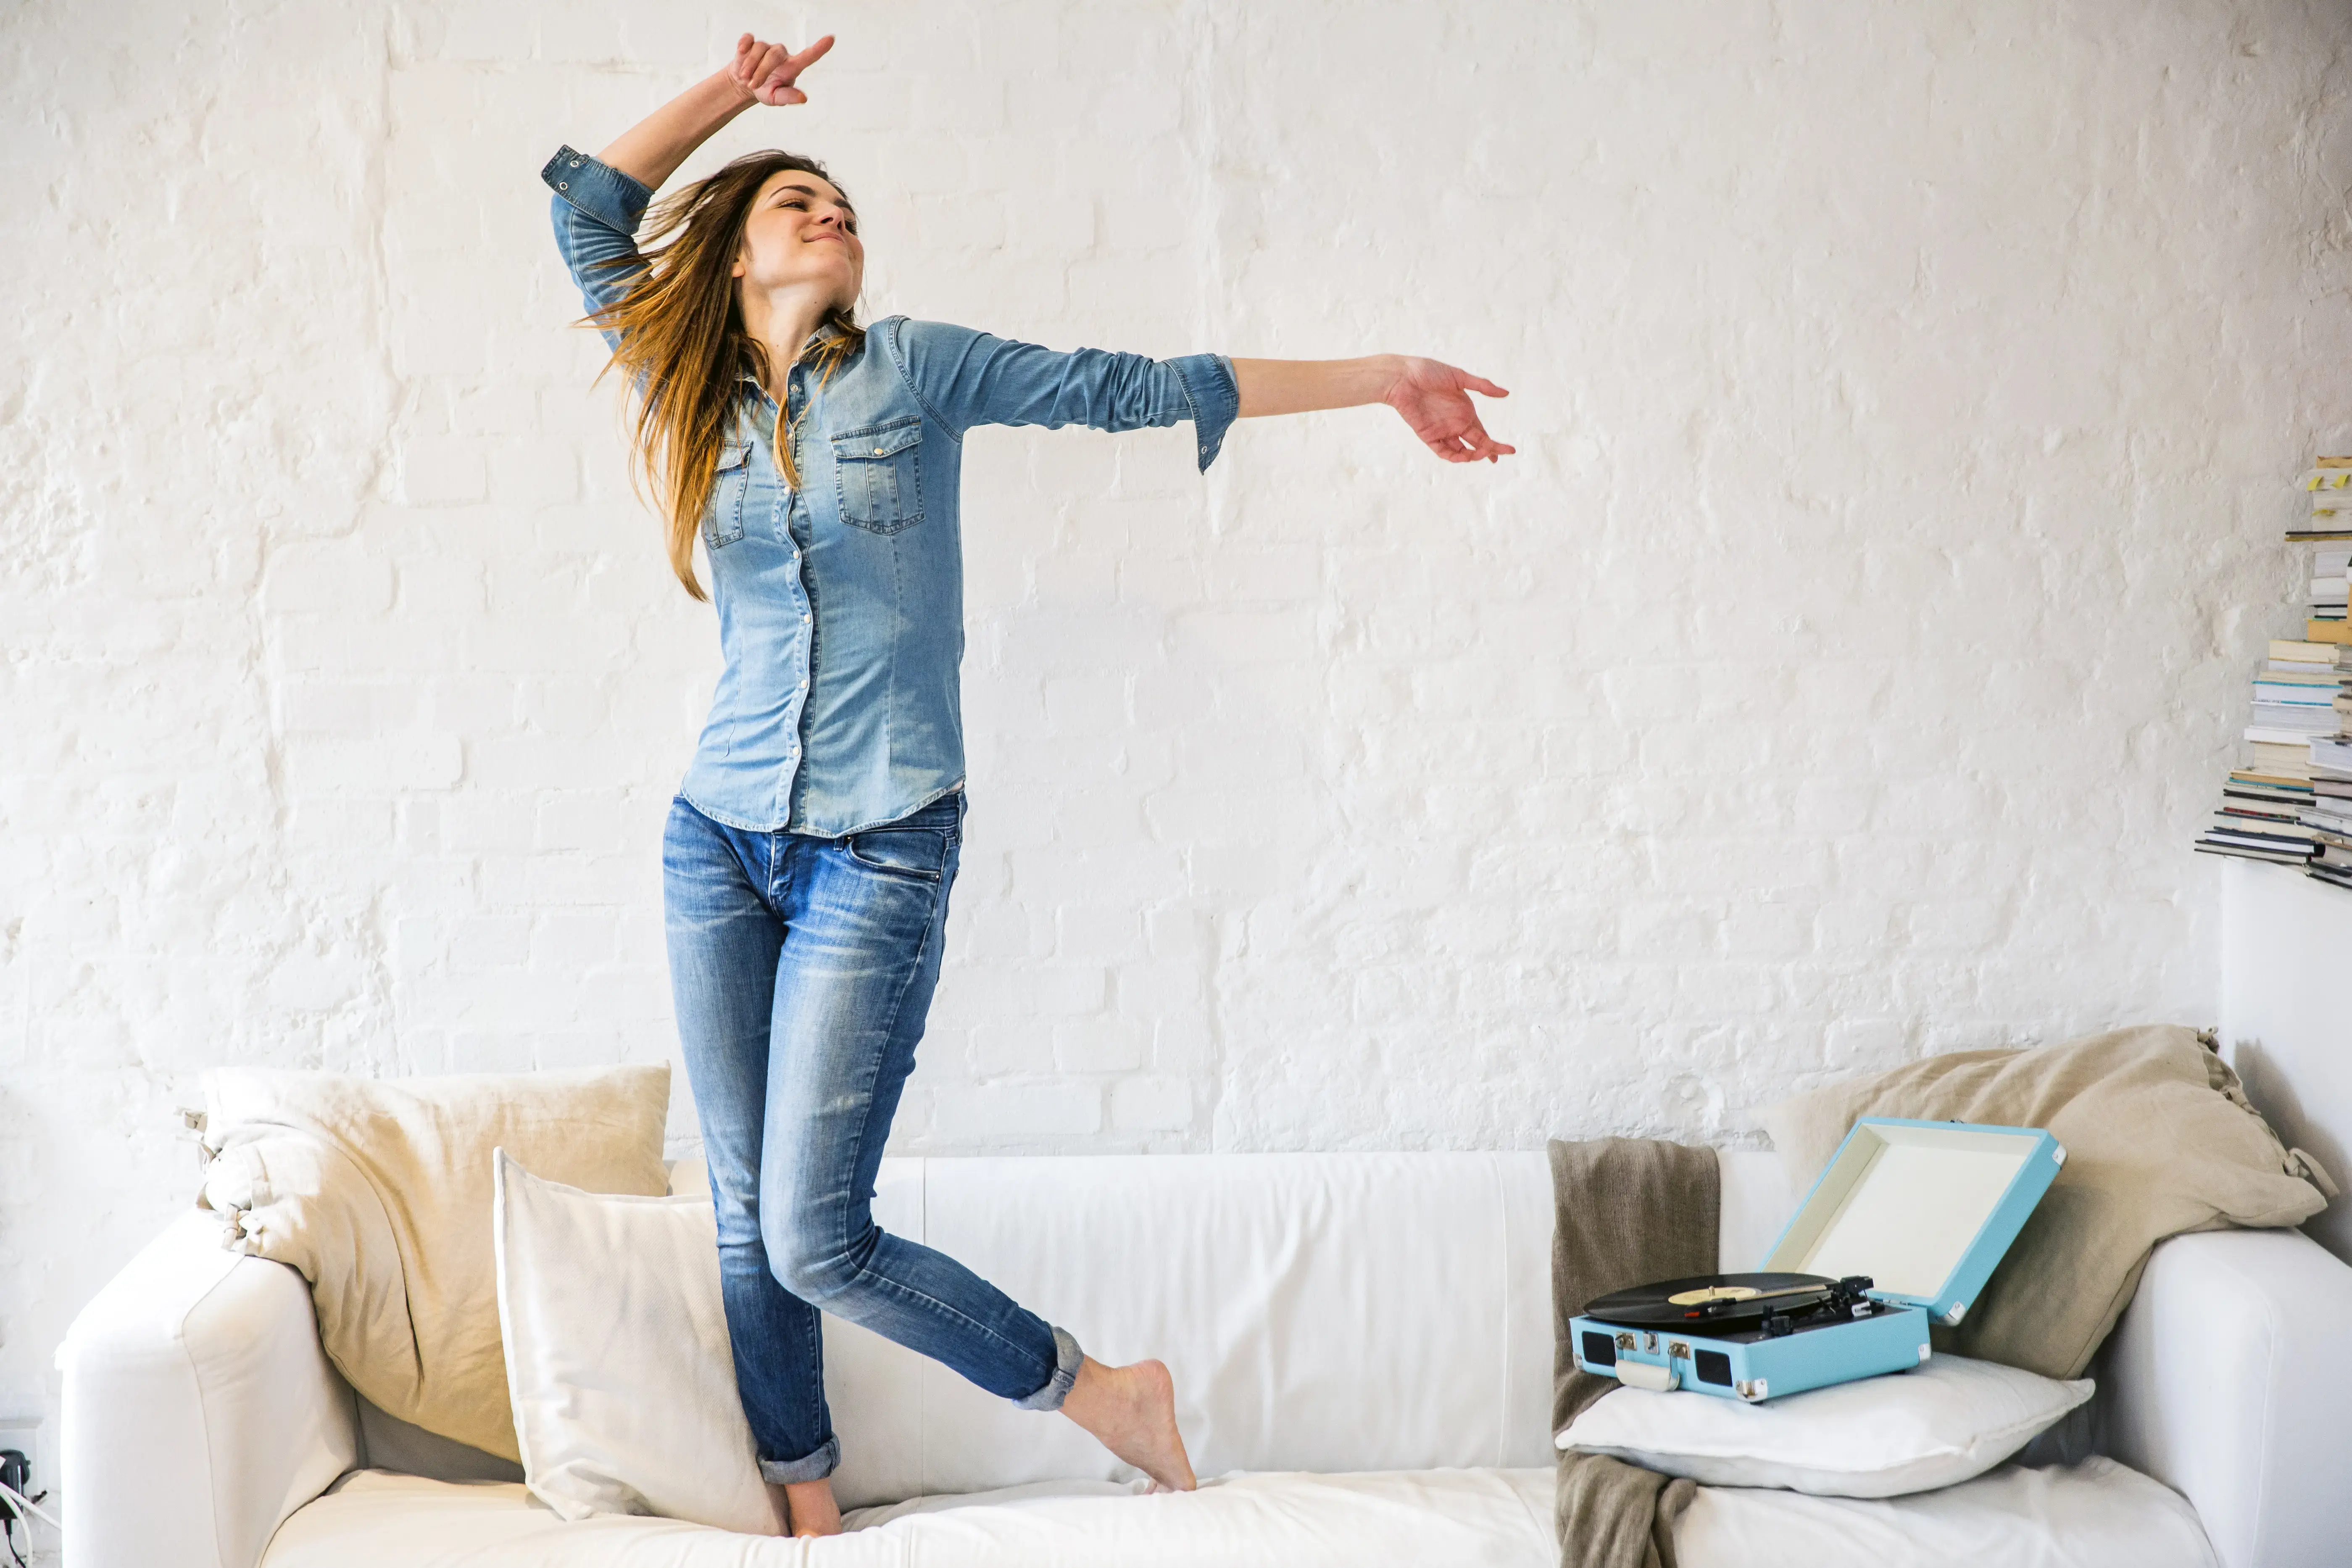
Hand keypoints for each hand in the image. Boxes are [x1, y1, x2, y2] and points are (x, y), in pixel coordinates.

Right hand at [728, 31, 833, 106]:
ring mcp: (766, 47)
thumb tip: (803, 98)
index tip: (831, 39)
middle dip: (761, 71)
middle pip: (773, 55)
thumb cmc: (765, 90)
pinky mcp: (751, 42)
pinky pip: (748, 39)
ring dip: (749, 66)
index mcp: (792, 67)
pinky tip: (741, 53)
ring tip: (746, 78)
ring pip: (759, 49)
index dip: (819, 48)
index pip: (808, 56)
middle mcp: (781, 54)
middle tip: (753, 85)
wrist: (744, 84)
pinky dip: (743, 47)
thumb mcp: (776, 98)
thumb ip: (788, 97)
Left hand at [1382, 357, 1514, 463]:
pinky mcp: (1428, 435)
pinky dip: (1454, 457)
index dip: (1493, 443)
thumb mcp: (1459, 377)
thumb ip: (1482, 386)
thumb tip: (1506, 393)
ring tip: (1483, 454)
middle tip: (1498, 458)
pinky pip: (1443, 451)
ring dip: (1473, 455)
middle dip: (1488, 452)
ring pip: (1461, 451)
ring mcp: (1442, 430)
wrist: (1403, 377)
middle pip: (1475, 443)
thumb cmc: (1428, 372)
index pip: (1482, 432)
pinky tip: (1465, 457)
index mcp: (1464, 411)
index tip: (1509, 450)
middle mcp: (1455, 423)